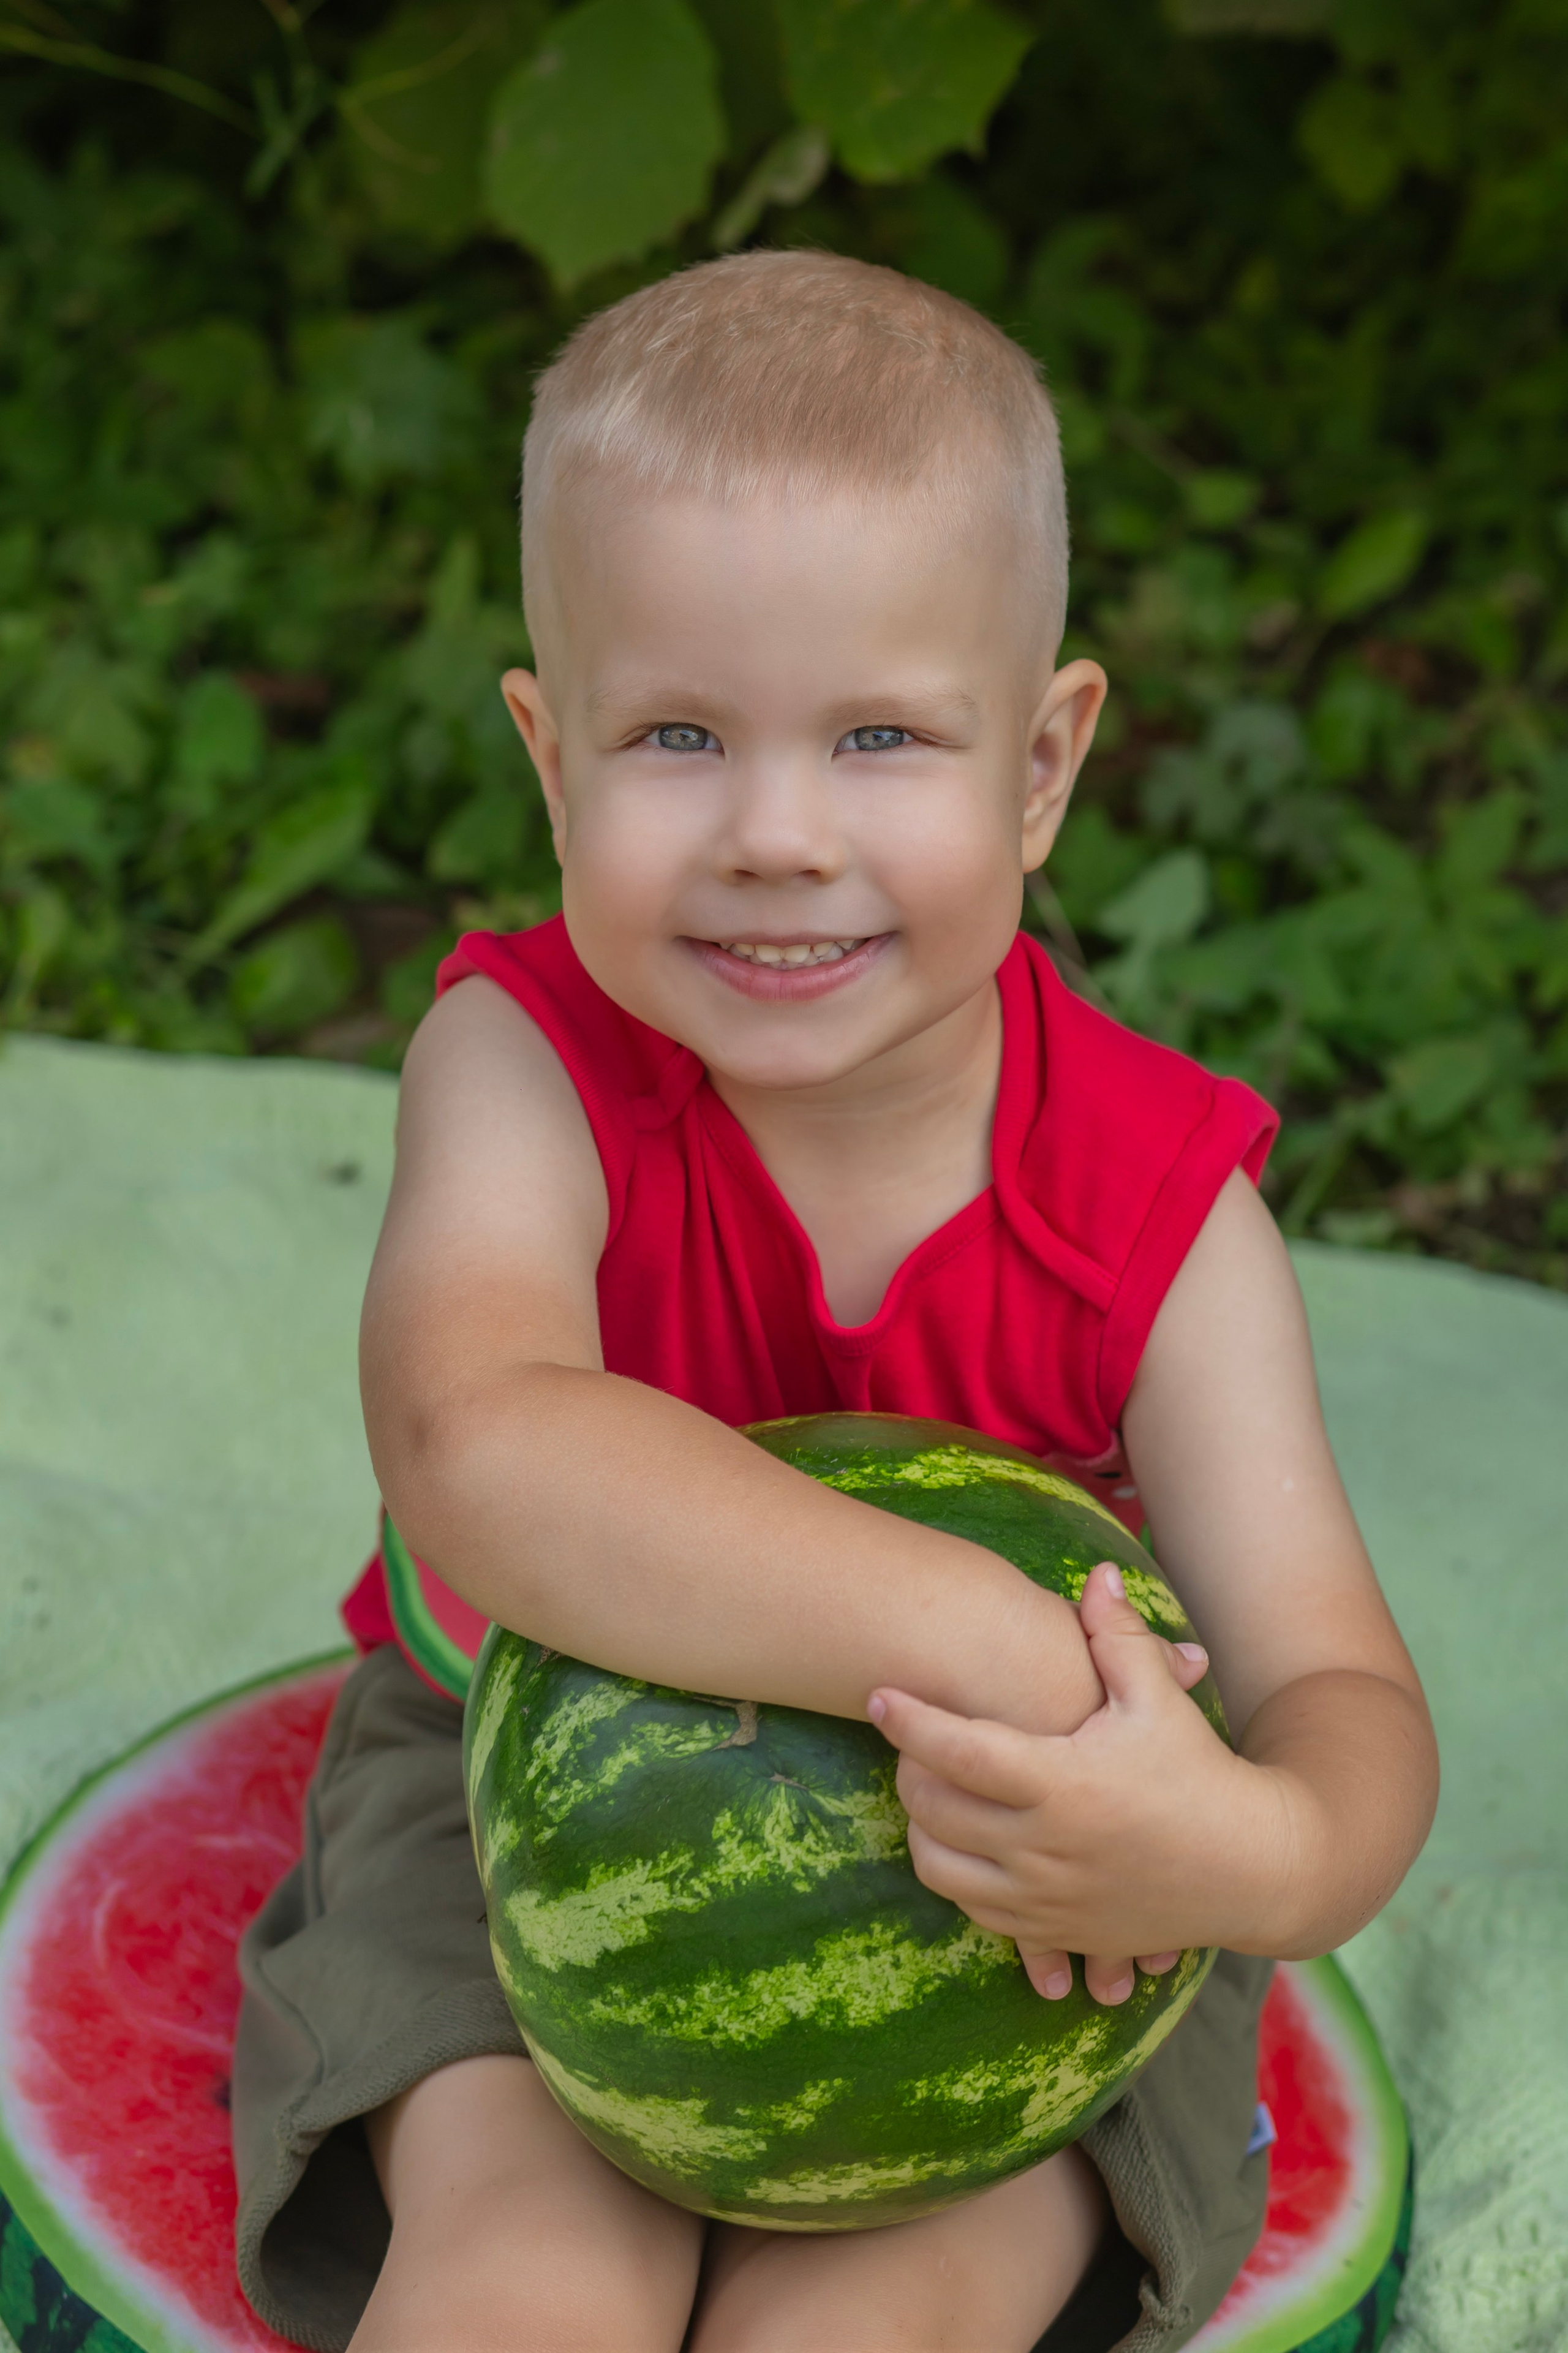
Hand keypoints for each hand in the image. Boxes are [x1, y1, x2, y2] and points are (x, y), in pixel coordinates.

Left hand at [868, 1562, 1253, 2006]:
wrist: (1251, 1871)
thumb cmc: (1202, 1775)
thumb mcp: (1161, 1700)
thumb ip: (1119, 1636)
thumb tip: (1097, 1571)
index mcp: (1064, 1784)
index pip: (960, 1751)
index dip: (910, 1721)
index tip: (876, 1696)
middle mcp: (1044, 1848)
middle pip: (933, 1808)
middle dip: (908, 1767)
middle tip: (909, 1738)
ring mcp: (1044, 1899)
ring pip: (938, 1866)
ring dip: (921, 1825)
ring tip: (930, 1787)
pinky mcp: (1052, 1932)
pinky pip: (970, 1908)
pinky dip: (952, 1872)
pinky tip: (962, 1838)